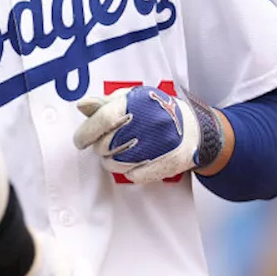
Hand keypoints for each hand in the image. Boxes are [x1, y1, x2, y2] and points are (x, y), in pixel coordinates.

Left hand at [73, 86, 224, 183]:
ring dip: (111, 163)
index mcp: (136, 103)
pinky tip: (133, 163)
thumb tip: (82, 106)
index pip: (103, 119)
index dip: (86, 133)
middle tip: (105, 145)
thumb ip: (104, 103)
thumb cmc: (156, 111)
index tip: (80, 141)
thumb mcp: (131, 99)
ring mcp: (161, 143)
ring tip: (115, 155)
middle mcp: (149, 122)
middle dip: (100, 148)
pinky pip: (136, 176)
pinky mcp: (170, 162)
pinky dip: (129, 172)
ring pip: (118, 164)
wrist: (196, 128)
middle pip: (107, 144)